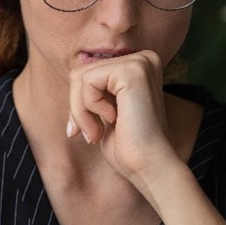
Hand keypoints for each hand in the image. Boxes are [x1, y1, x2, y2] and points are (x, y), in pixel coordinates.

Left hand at [67, 50, 175, 183]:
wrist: (149, 166)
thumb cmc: (128, 146)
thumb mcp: (107, 110)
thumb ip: (96, 90)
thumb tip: (76, 74)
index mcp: (139, 67)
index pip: (89, 73)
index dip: (80, 105)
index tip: (88, 130)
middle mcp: (143, 59)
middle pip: (81, 73)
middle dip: (78, 108)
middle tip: (91, 135)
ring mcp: (139, 62)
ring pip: (81, 77)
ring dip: (81, 111)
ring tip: (98, 132)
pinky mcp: (132, 70)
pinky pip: (87, 81)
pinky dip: (89, 107)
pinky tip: (112, 120)